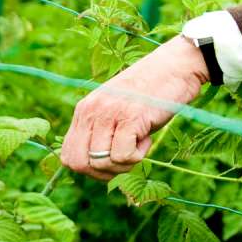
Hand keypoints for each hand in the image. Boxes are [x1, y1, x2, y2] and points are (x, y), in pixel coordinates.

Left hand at [61, 37, 207, 178]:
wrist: (174, 68)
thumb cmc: (148, 95)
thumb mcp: (114, 111)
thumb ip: (99, 133)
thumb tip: (93, 168)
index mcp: (83, 110)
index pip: (67, 156)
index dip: (88, 169)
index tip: (110, 162)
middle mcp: (91, 111)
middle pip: (80, 164)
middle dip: (103, 173)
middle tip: (124, 160)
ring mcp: (109, 114)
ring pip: (101, 163)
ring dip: (124, 164)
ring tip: (138, 143)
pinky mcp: (130, 118)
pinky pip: (123, 156)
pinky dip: (138, 156)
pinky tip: (146, 138)